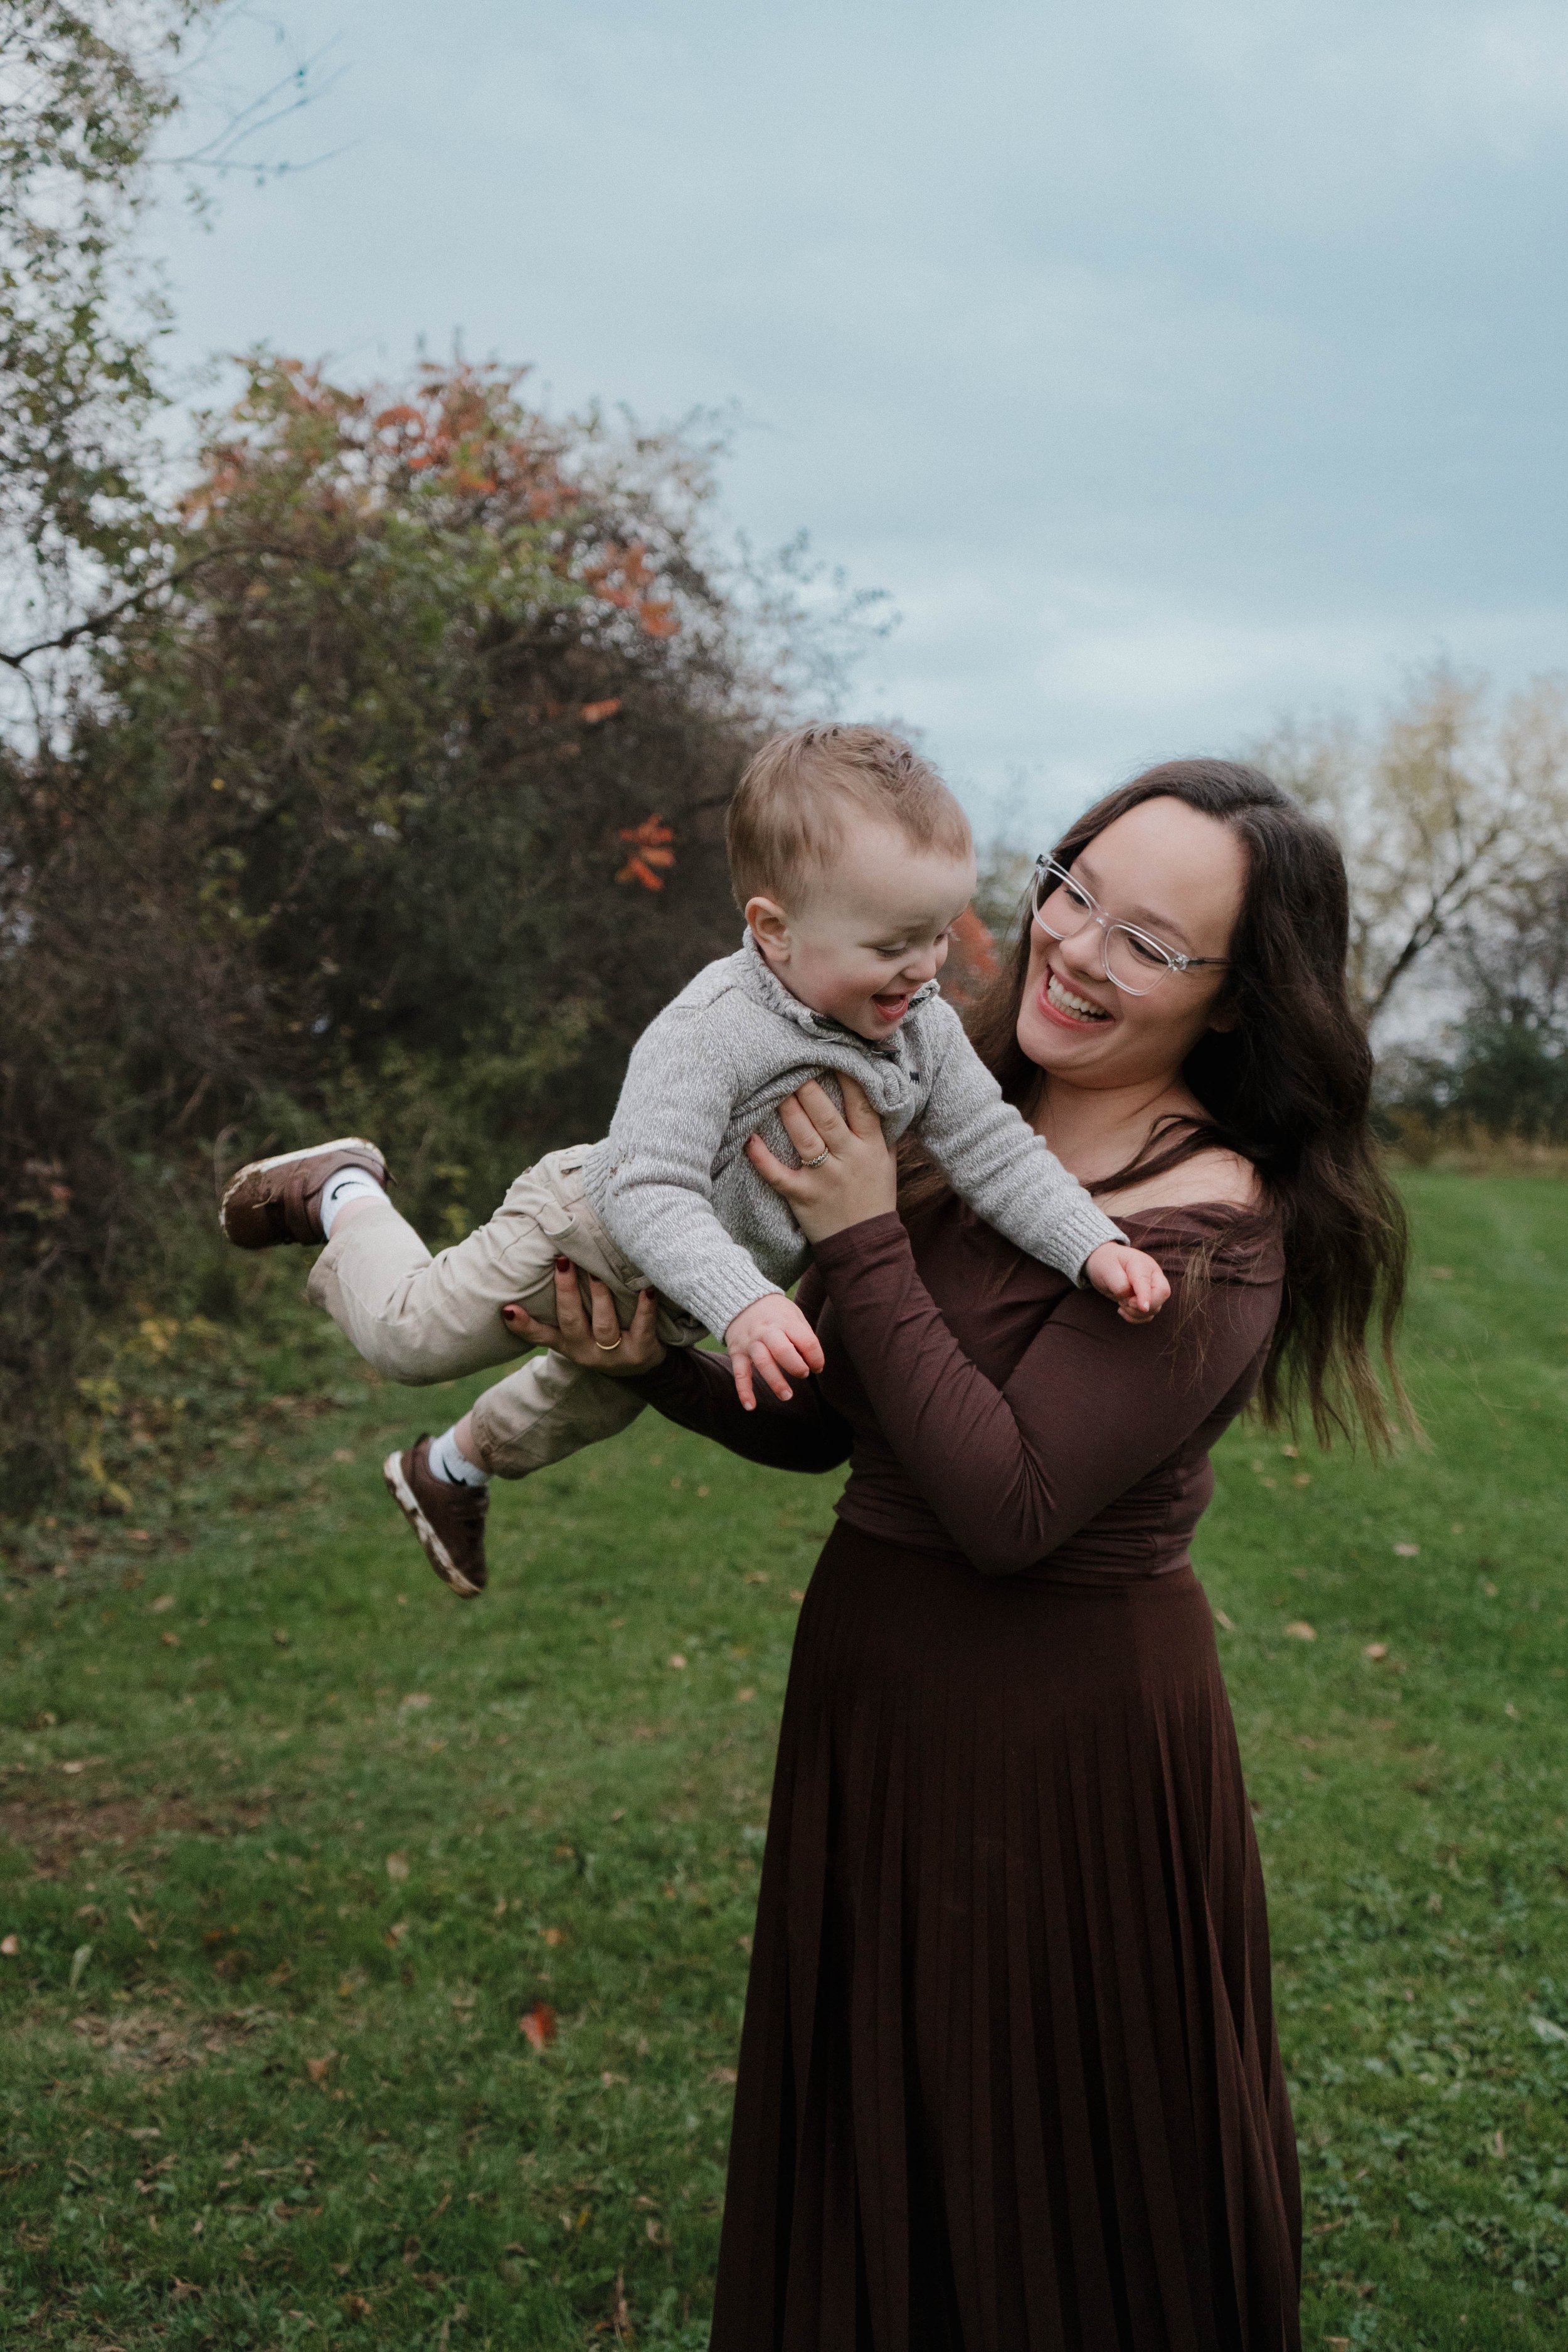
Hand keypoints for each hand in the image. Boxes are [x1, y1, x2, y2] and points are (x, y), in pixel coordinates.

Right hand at [500, 1256, 665, 1375]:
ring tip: (597, 1271)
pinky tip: (647, 1289)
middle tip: (562, 1260)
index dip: (522, 1324)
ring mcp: (614, 1354)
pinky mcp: (642, 1352)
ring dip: (600, 1297)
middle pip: (572, 1322)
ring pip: (604, 1327)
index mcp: (568, 1343)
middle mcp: (587, 1350)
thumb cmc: (606, 1334)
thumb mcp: (582, 1327)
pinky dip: (645, 1307)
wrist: (645, 1367)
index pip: (540, 1335)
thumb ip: (569, 1304)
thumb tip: (556, 1257)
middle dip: (566, 1292)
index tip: (507, 1308)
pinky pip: (643, 1326)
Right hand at [723, 1293, 825, 1411]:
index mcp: (785, 1321)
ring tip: (787, 1395)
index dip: (816, 1357)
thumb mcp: (793, 1314)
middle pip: (783, 1351)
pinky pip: (740, 1374)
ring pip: (763, 1363)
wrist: (741, 1298)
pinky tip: (751, 1406)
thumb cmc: (775, 1312)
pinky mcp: (737, 1352)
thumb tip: (814, 1362)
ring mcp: (751, 1343)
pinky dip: (744, 1391)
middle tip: (804, 1374)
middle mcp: (767, 1331)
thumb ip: (804, 1335)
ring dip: (776, 1382)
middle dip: (796, 1367)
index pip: (806, 1341)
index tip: (817, 1366)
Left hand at [744, 1075, 895, 1244]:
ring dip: (787, 1112)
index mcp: (871, 1146)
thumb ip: (879, 1131)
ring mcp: (825, 1178)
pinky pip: (778, 1174)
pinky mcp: (803, 1196)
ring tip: (774, 1090)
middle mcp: (849, 1158)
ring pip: (803, 1137)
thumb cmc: (874, 1197)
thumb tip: (873, 1093)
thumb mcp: (885, 1162)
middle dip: (809, 1090)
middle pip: (827, 1116)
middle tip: (794, 1067)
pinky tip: (749, 1140)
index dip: (849, 1078)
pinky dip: (761, 1158)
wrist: (867, 1246)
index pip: (862, 1105)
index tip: (834, 1056)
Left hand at [1083, 1240, 1170, 1324]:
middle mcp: (1152, 1275)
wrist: (1105, 1263)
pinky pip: (1148, 1315)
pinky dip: (1135, 1317)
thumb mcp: (1107, 1269)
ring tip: (1120, 1302)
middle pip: (1162, 1294)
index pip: (1147, 1282)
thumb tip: (1128, 1296)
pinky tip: (1122, 1309)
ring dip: (1135, 1313)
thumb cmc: (1106, 1263)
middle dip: (1142, 1306)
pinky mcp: (1148, 1299)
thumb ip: (1118, 1283)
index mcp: (1141, 1264)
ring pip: (1155, 1308)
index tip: (1144, 1308)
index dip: (1146, 1296)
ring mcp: (1152, 1288)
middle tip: (1123, 1302)